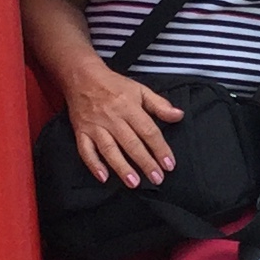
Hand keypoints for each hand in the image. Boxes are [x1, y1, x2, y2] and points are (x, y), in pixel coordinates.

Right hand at [63, 61, 182, 188]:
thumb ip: (159, 104)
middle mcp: (113, 118)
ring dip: (122, 167)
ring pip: (109, 150)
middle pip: (131, 143)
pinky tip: (103, 177)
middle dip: (145, 163)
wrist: (82, 76)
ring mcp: (95, 126)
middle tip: (157, 179)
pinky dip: (93, 164)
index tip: (169, 165)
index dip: (160, 149)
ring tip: (134, 183)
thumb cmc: (114, 85)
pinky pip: (85, 150)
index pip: (148, 131)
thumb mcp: (140, 89)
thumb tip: (179, 115)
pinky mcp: (81, 131)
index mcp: (129, 107)